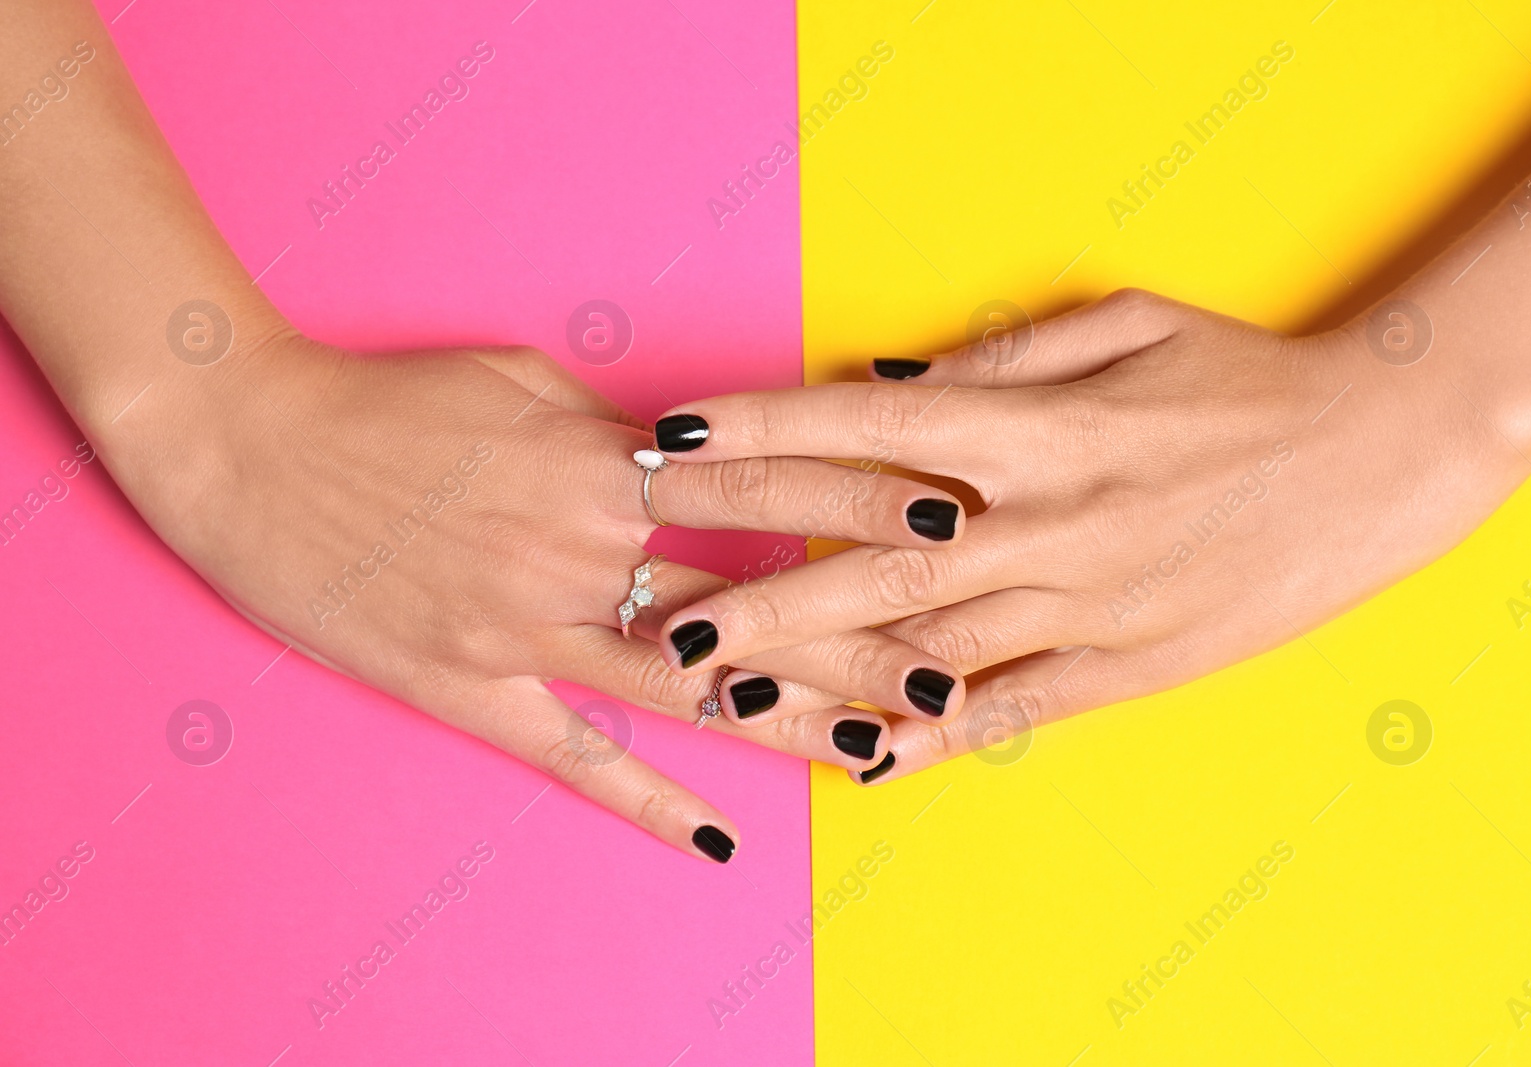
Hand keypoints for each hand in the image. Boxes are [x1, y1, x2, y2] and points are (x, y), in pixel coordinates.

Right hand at [101, 330, 971, 854]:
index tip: (951, 518)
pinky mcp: (470, 689)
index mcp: (599, 464)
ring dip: (787, 725)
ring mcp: (524, 632)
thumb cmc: (391, 397)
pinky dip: (649, 804)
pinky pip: (575, 756)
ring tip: (880, 755)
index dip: (862, 504)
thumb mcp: (522, 381)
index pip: (763, 488)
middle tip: (958, 671)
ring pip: (683, 692)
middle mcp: (576, 553)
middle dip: (860, 638)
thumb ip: (622, 429)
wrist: (244, 443)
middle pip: (749, 603)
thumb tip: (705, 454)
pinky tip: (720, 845)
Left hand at [646, 289, 1530, 781]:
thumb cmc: (1244, 377)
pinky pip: (1010, 711)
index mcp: (1037, 426)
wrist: (1378, 459)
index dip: (757, 433)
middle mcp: (1045, 521)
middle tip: (655, 611)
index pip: (861, 428)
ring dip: (815, 676)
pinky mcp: (1125, 667)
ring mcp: (1084, 604)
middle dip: (753, 582)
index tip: (671, 442)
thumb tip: (886, 386)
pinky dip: (928, 738)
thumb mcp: (1130, 322)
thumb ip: (1003, 355)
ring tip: (721, 697)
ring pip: (923, 650)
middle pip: (866, 557)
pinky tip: (855, 762)